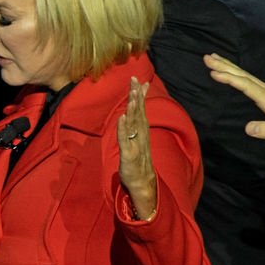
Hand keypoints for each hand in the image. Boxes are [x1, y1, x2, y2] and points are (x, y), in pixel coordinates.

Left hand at [117, 78, 156, 219]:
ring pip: (134, 123)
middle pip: (139, 113)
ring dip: (132, 108)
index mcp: (142, 132)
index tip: (140, 81)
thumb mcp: (136, 142)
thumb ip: (135, 129)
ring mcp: (136, 145)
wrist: (142, 184)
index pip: (141, 110)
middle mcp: (141, 136)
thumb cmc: (137, 162)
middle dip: (136, 96)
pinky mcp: (129, 155)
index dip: (140, 95)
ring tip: (131, 94)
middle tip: (135, 80)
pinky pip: (125, 140)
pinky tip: (122, 118)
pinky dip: (123, 128)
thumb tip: (132, 115)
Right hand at [205, 53, 264, 148]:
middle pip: (244, 75)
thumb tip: (248, 128)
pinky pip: (248, 78)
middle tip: (207, 57)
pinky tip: (232, 71)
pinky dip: (236, 72)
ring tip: (214, 57)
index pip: (246, 85)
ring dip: (229, 66)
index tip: (213, 73)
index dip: (230, 78)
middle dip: (225, 65)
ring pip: (245, 74)